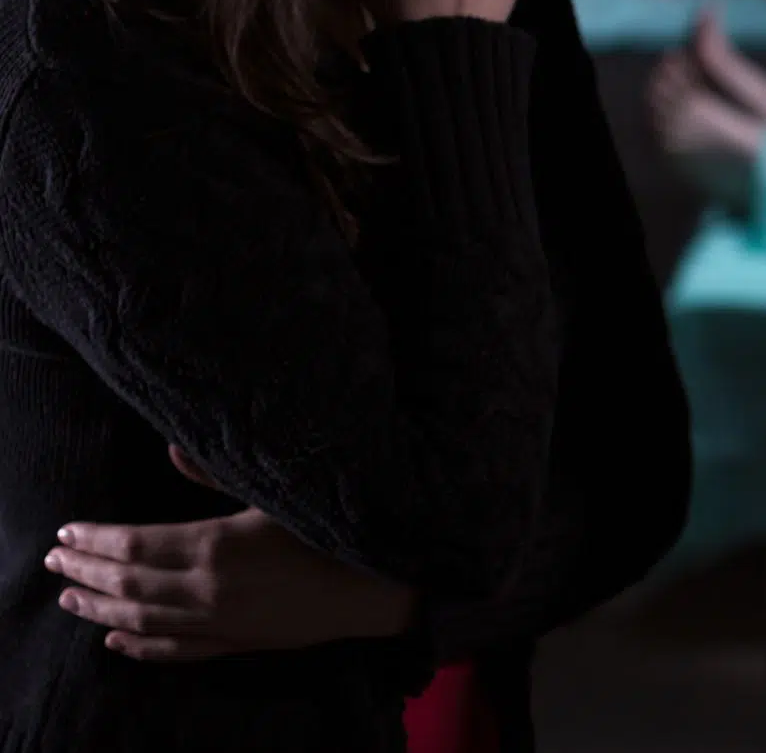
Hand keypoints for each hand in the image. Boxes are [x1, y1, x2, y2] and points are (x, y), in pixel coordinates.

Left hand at [44, 446, 415, 660]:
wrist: (379, 583)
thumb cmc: (332, 528)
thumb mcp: (277, 491)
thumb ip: (218, 473)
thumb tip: (172, 447)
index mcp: (214, 545)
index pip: (134, 545)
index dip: (95, 540)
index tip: (65, 532)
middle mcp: (207, 589)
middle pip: (128, 583)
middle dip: (86, 571)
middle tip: (54, 560)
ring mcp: (219, 622)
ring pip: (142, 619)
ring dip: (99, 608)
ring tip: (69, 597)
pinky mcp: (237, 643)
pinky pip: (175, 650)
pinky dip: (139, 647)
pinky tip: (115, 640)